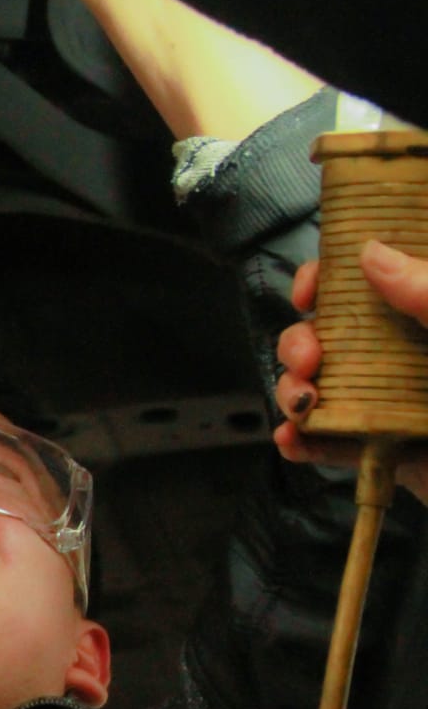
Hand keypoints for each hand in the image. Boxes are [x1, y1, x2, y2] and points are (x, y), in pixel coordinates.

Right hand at [275, 241, 427, 503]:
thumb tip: (371, 255)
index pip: (381, 279)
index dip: (334, 276)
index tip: (312, 290)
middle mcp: (419, 354)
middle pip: (338, 331)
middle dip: (302, 340)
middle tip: (308, 359)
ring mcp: (401, 404)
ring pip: (325, 384)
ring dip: (294, 389)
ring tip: (300, 406)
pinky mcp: (391, 453)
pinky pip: (334, 442)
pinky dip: (303, 441)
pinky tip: (293, 441)